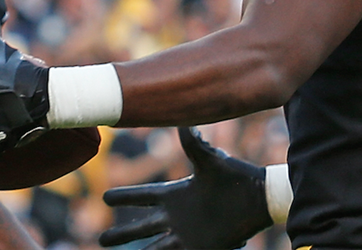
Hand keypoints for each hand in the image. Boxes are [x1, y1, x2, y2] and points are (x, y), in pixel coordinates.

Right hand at [99, 127, 272, 249]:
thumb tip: (183, 124)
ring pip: (156, 248)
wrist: (259, 199)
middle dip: (121, 234)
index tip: (104, 196)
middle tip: (102, 239)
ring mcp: (188, 235)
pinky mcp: (201, 247)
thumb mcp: (211, 162)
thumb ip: (195, 145)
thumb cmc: (236, 177)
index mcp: (175, 195)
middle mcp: (177, 217)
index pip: (143, 196)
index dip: (124, 196)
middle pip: (141, 227)